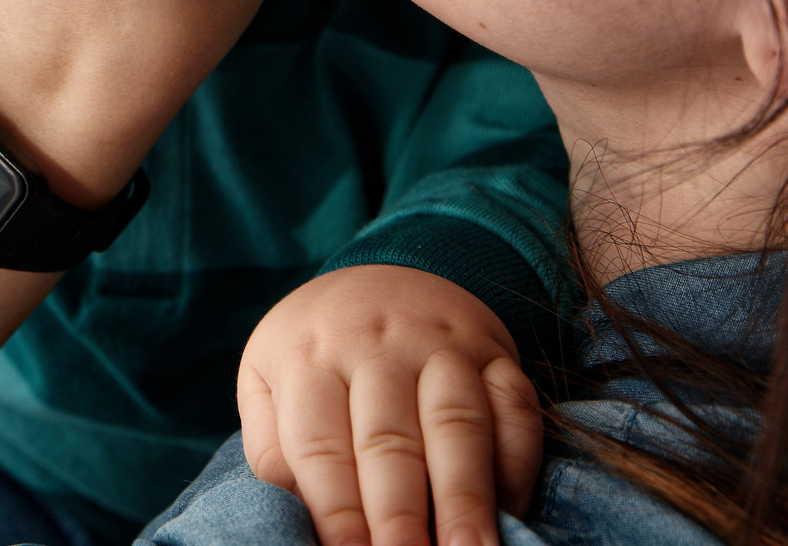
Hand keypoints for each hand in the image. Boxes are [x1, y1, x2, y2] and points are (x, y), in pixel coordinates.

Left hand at [236, 266, 541, 545]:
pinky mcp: (495, 351)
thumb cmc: (318, 350)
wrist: (384, 272)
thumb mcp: (270, 381)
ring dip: (466, 497)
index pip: (321, 445)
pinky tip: (511, 510)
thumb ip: (273, 448)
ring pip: (459, 423)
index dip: (336, 509)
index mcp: (310, 357)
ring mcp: (442, 345)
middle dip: (400, 514)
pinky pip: (516, 407)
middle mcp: (377, 347)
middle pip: (390, 440)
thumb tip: (296, 516)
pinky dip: (518, 462)